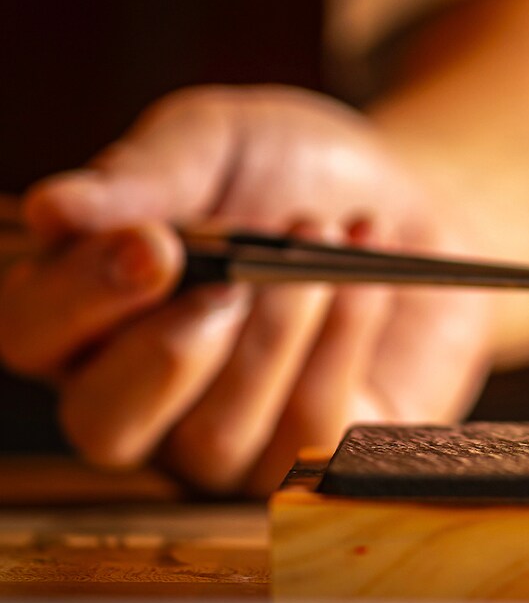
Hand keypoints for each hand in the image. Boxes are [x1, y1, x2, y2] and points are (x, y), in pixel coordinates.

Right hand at [0, 85, 491, 494]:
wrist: (415, 198)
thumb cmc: (295, 171)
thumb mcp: (218, 142)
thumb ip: (146, 174)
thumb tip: (51, 211)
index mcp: (84, 309)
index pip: (30, 334)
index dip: (80, 298)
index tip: (154, 246)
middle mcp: (138, 394)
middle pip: (103, 426)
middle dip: (171, 353)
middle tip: (239, 279)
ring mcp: (223, 443)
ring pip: (216, 439)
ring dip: (276, 333)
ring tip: (321, 240)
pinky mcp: (311, 459)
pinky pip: (309, 434)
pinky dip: (341, 343)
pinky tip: (364, 279)